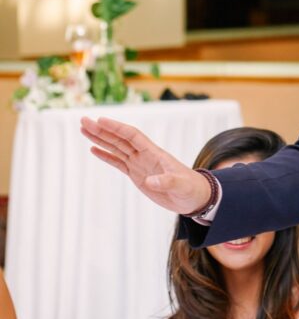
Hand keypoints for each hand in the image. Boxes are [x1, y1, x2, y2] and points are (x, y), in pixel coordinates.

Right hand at [80, 115, 210, 214]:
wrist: (194, 198)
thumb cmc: (191, 189)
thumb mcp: (181, 186)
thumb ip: (167, 182)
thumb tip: (150, 181)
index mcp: (154, 153)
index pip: (132, 136)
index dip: (117, 128)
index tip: (100, 120)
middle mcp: (145, 155)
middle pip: (120, 139)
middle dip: (102, 130)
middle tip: (83, 120)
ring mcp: (139, 164)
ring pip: (116, 148)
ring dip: (100, 139)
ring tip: (84, 130)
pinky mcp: (137, 175)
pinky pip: (118, 162)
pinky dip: (105, 156)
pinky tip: (93, 149)